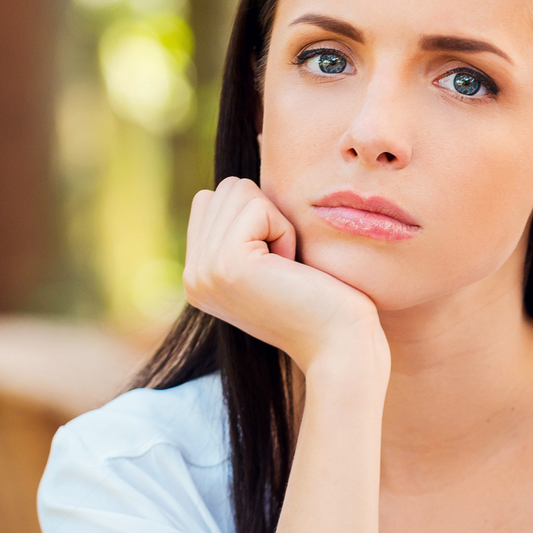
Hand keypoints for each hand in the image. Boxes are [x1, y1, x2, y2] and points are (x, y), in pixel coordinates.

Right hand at [183, 177, 384, 373]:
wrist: (340, 345)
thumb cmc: (323, 301)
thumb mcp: (270, 264)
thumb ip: (242, 233)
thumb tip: (239, 187)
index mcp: (199, 275)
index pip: (213, 200)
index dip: (259, 217)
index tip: (279, 264)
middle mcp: (192, 276)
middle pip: (226, 189)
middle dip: (268, 216)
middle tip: (286, 267)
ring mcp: (204, 271)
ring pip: (239, 191)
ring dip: (277, 223)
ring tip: (287, 269)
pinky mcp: (227, 264)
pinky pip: (258, 207)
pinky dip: (285, 231)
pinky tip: (291, 270)